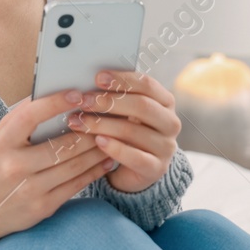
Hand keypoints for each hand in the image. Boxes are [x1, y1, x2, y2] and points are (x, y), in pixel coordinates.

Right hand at [0, 89, 116, 238]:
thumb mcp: (2, 138)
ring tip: (112, 136)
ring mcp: (30, 189)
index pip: (30, 117)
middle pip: (61, 145)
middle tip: (107, 116)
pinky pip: (76, 185)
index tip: (78, 93)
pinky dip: (95, 170)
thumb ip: (23, 116)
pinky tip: (106, 160)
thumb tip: (53, 92)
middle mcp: (14, 166)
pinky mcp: (43, 207)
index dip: (55, 103)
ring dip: (97, 150)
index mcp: (2, 143)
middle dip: (89, 130)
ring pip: (74, 165)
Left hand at [67, 70, 180, 193]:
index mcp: (166, 102)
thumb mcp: (127, 113)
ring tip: (79, 122)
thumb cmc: (128, 134)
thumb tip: (90, 83)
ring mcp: (166, 147)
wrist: (138, 170)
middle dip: (109, 102)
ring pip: (133, 131)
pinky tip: (98, 141)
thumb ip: (117, 97)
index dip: (122, 80)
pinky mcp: (156, 168)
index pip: (147, 85)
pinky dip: (114, 148)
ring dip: (102, 125)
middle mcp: (171, 123)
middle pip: (142, 106)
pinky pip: (135, 157)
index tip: (97, 78)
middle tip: (83, 101)